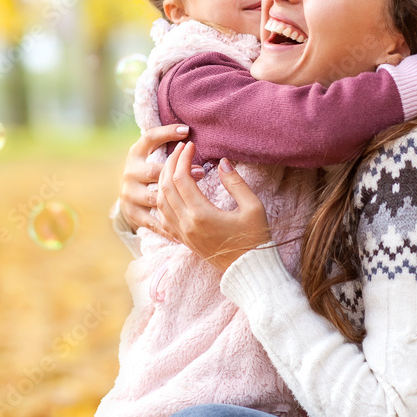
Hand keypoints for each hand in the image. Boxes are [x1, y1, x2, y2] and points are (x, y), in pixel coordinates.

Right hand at [118, 124, 201, 236]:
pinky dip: (168, 226)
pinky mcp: (132, 213)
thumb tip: (189, 132)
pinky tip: (184, 229)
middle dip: (178, 172)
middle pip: (153, 171)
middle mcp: (130, 173)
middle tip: (201, 171)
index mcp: (135, 154)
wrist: (130, 198)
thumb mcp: (154, 155)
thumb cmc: (151, 172)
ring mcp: (129, 194)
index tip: (187, 130)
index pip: (149, 138)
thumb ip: (168, 147)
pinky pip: (152, 221)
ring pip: (154, 197)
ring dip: (176, 198)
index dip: (166, 132)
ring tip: (196, 199)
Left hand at [155, 141, 271, 272]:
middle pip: (166, 187)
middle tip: (179, 148)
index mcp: (201, 214)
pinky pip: (163, 217)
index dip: (183, 157)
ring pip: (161, 201)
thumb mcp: (252, 207)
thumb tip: (222, 162)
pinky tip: (170, 190)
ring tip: (174, 165)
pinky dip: (163, 199)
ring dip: (163, 180)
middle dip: (170, 163)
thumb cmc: (255, 239)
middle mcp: (186, 224)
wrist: (249, 271)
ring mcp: (182, 234)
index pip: (182, 178)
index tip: (191, 145)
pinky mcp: (183, 240)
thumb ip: (236, 183)